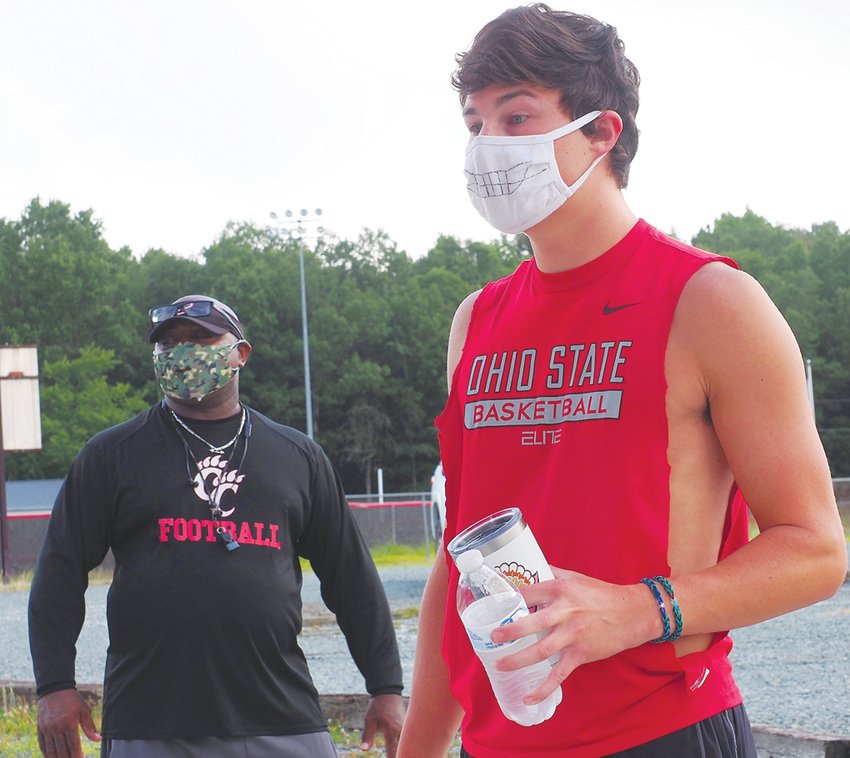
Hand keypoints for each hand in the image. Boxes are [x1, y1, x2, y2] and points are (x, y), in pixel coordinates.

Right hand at [37, 688, 100, 757]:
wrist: (54, 689)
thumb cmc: (72, 699)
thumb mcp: (84, 709)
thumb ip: (89, 726)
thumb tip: (98, 739)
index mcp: (69, 723)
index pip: (73, 746)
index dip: (77, 756)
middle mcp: (56, 728)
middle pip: (62, 751)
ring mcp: (47, 729)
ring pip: (51, 751)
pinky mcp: (40, 729)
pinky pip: (43, 745)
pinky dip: (47, 753)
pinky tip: (52, 757)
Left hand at [360, 693, 404, 756]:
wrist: (388, 690)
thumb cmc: (377, 706)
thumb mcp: (369, 720)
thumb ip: (367, 736)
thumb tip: (363, 750)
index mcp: (391, 730)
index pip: (393, 752)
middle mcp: (401, 730)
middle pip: (403, 748)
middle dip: (402, 754)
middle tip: (401, 756)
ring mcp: (406, 726)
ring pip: (407, 742)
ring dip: (405, 749)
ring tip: (405, 753)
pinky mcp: (407, 723)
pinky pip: (408, 736)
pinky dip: (406, 742)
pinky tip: (406, 747)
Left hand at [489, 569, 656, 704]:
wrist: (633, 613)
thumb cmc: (602, 594)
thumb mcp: (576, 577)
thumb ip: (553, 573)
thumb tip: (532, 565)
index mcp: (561, 590)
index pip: (530, 592)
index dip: (510, 597)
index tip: (493, 603)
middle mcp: (566, 612)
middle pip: (533, 622)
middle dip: (511, 630)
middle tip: (493, 635)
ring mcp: (573, 635)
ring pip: (542, 650)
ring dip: (519, 659)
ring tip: (500, 664)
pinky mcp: (581, 654)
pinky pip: (560, 674)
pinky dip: (544, 688)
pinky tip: (529, 697)